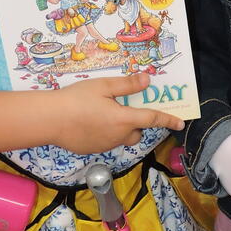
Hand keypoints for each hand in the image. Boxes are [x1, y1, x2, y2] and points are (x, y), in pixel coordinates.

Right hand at [51, 73, 183, 153]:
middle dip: (137, 122)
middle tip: (124, 107)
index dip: (168, 120)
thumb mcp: (103, 86)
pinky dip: (106, 133)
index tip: (180, 123)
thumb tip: (147, 80)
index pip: (153, 119)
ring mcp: (106, 145)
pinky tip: (91, 122)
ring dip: (121, 128)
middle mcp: (118, 136)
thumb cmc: (76, 99)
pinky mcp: (93, 150)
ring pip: (122, 138)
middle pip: (137, 132)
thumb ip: (127, 85)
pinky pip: (107, 141)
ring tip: (103, 112)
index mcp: (124, 119)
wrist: (50, 120)